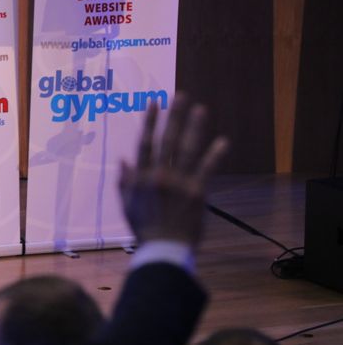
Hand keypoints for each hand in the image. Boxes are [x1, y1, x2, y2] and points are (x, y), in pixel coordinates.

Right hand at [119, 94, 228, 247]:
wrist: (164, 248)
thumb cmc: (144, 228)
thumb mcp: (126, 204)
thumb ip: (124, 181)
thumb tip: (122, 160)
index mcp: (142, 177)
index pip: (145, 143)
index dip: (150, 121)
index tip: (154, 103)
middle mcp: (159, 175)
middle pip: (168, 139)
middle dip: (175, 116)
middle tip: (181, 96)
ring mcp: (179, 182)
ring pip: (187, 149)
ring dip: (194, 127)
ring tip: (201, 109)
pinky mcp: (197, 192)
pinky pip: (206, 169)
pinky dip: (214, 155)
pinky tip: (222, 141)